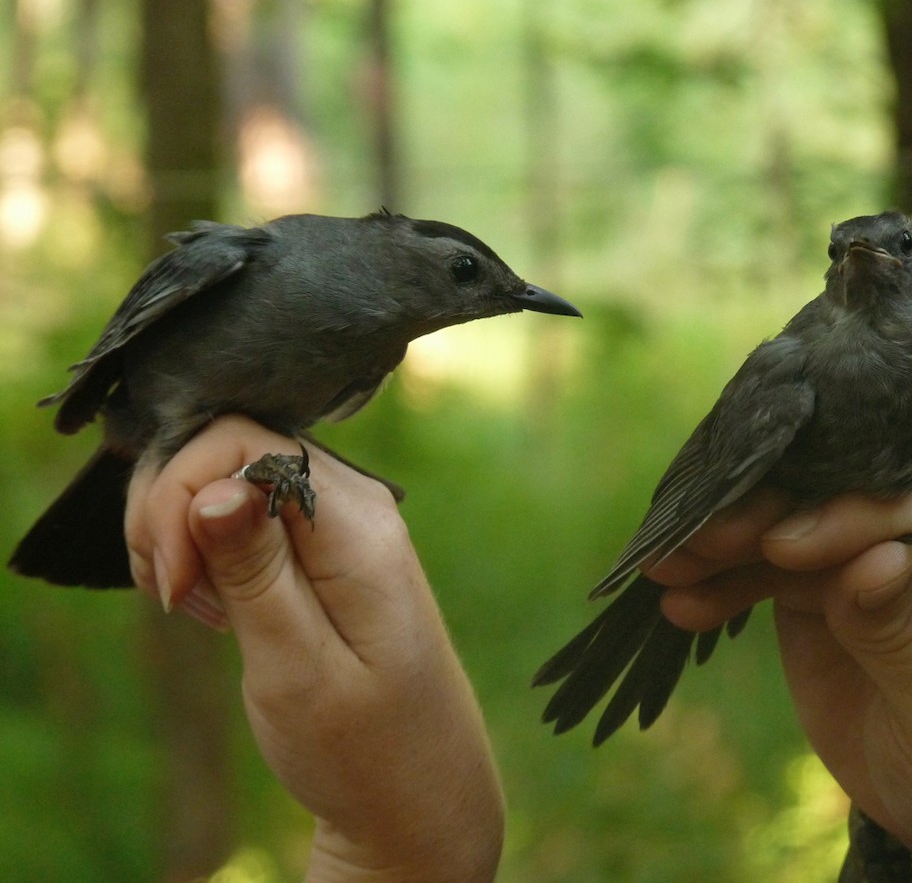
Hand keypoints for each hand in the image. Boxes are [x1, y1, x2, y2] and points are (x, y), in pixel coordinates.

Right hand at [125, 416, 503, 881]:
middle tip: (173, 597)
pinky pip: (248, 515)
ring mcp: (342, 524)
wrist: (416, 795)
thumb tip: (212, 486)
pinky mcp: (324, 550)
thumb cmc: (362, 747)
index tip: (172, 585)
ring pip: (231, 477)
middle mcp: (356, 506)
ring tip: (194, 608)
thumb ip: (257, 573)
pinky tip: (214, 607)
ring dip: (183, 531)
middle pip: (231, 447)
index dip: (180, 495)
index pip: (242, 441)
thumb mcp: (298, 671)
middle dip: (171, 509)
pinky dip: (207, 550)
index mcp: (359, 526)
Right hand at [648, 446, 911, 880]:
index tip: (784, 548)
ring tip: (668, 566)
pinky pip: (780, 549)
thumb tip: (870, 561)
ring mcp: (908, 519)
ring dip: (736, 534)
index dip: (860, 515)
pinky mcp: (847, 551)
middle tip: (698, 539)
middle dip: (778, 508)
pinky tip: (684, 598)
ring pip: (809, 504)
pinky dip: (732, 572)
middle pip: (868, 479)